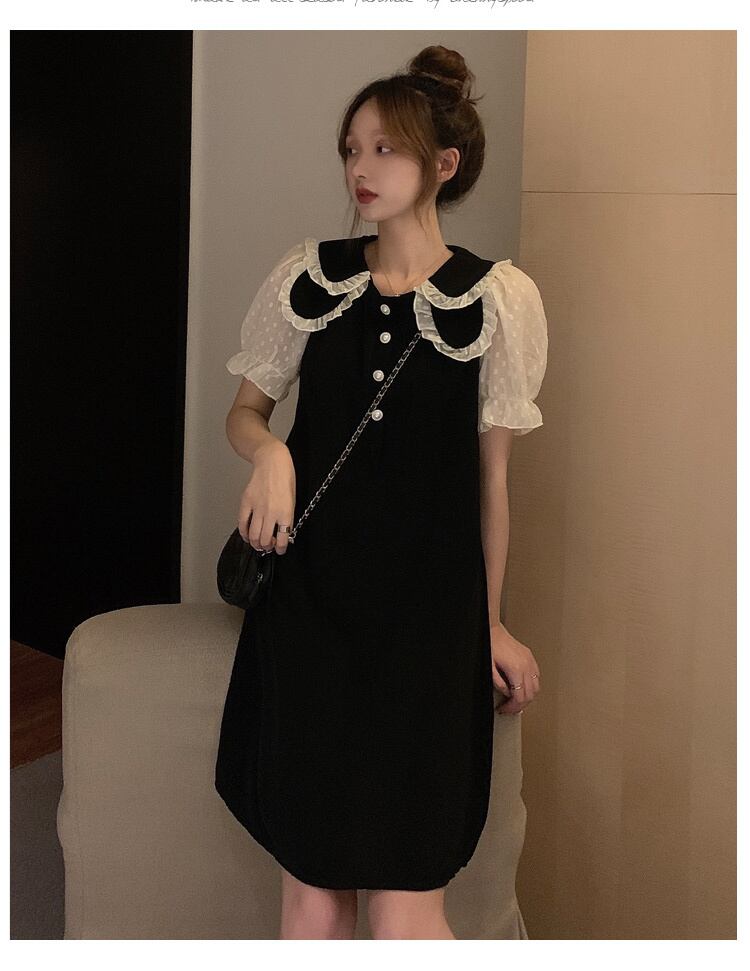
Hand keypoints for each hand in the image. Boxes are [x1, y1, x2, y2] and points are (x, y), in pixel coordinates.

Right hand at [238, 440, 295, 555]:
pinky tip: (246, 535)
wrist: (272, 462)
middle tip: (267, 546)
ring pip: (253, 535)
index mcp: (285, 512)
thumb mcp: (293, 499)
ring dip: (255, 543)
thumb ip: (287, 517)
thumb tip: (283, 532)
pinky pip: (242, 523)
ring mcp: (257, 507)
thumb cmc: (285, 478)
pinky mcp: (246, 502)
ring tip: (258, 543)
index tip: (280, 550)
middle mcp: (271, 512)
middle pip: (264, 540)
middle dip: (266, 547)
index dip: (280, 548)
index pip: (282, 538)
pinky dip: (243, 532)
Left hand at [490, 622, 540, 714]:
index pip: (519, 697)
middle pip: (530, 695)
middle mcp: (526, 666)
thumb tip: (507, 694)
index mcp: (515, 669)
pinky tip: (523, 687)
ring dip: (527, 697)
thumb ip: (498, 683)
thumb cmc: (490, 646)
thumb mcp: (490, 667)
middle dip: (520, 705)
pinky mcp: (530, 658)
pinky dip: (532, 685)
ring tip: (517, 700)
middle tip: (510, 709)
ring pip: (536, 687)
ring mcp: (530, 661)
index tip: (505, 709)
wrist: (494, 631)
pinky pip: (536, 676)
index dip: (512, 707)